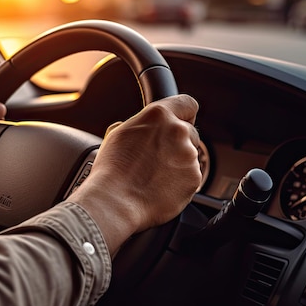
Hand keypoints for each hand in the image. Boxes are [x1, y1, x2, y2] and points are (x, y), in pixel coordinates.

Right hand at [67, 94, 200, 254]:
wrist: (114, 201)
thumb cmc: (111, 170)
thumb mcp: (119, 135)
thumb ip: (141, 126)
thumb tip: (144, 127)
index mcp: (158, 115)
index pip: (187, 104)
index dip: (184, 115)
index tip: (180, 123)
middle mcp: (177, 130)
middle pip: (190, 132)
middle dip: (178, 144)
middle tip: (157, 159)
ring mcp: (188, 155)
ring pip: (190, 156)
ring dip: (178, 164)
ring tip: (153, 177)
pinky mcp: (194, 178)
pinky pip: (191, 177)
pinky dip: (180, 183)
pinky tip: (159, 187)